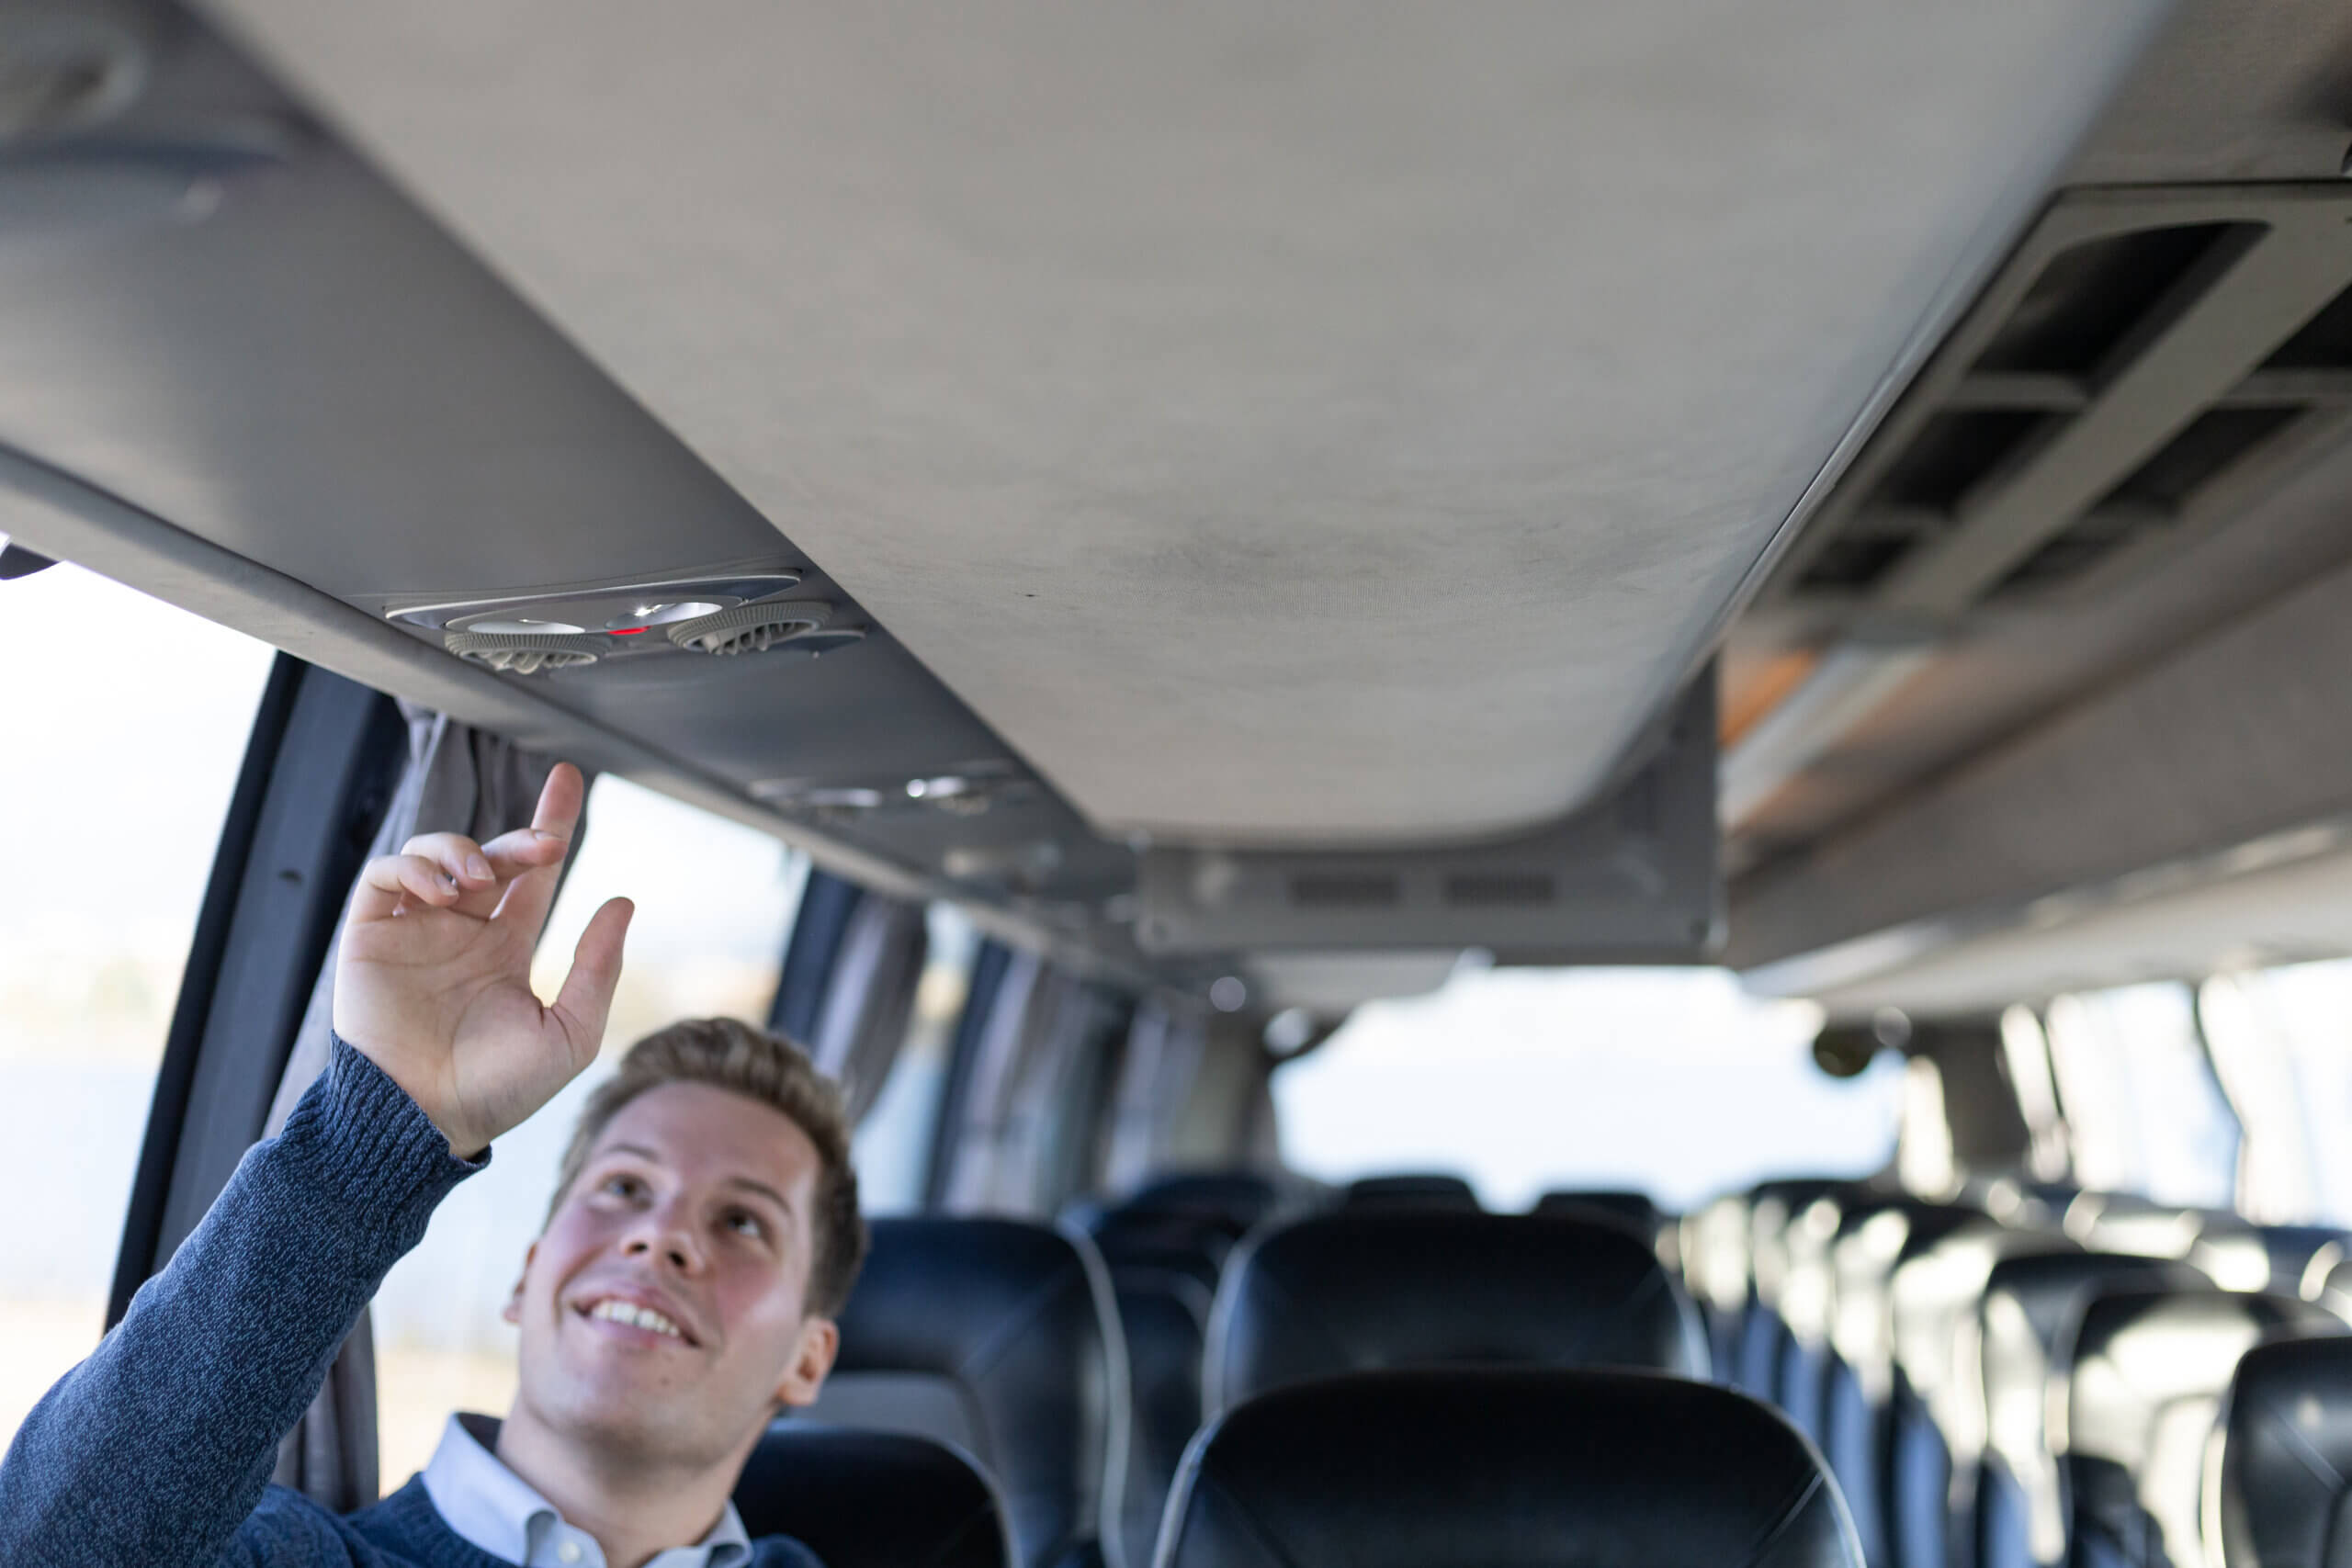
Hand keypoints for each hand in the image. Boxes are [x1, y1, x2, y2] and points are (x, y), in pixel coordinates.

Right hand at [332, 763, 631, 1155]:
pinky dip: (415, 866)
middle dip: (520, 839)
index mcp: (504, 950)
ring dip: (464, 851)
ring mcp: (414, 931)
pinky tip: (445, 892)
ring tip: (482, 883)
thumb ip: (597, 967)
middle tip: (544, 848)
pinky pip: (385, 875)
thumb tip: (622, 902)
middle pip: (491, 855)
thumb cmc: (498, 1090)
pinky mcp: (370, 936)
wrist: (424, 1119)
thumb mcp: (570, 1032)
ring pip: (434, 854)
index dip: (549, 824)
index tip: (567, 778)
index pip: (532, 875)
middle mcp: (460, 933)